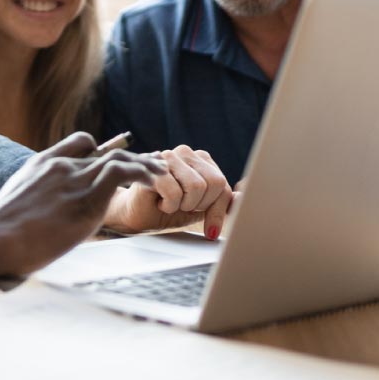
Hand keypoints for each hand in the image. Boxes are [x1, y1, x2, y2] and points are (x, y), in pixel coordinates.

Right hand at [0, 133, 166, 278]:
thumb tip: (41, 222)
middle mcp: (61, 166)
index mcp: (42, 164)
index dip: (102, 150)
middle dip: (132, 158)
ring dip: (144, 165)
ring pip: (119, 159)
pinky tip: (153, 182)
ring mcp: (73, 180)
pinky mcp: (86, 199)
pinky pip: (121, 173)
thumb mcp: (16, 207)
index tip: (117, 162)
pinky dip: (141, 173)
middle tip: (151, 165)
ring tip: (160, 173)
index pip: (80, 143)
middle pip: (106, 152)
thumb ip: (35, 203)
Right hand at [103, 145, 233, 238]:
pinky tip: (160, 202)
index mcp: (201, 158)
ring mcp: (168, 157)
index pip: (223, 185)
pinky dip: (169, 206)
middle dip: (199, 205)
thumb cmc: (168, 209)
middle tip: (182, 207)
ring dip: (183, 205)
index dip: (217, 210)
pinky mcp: (152, 168)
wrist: (136, 214)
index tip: (209, 227)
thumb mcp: (201, 209)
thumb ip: (222, 202)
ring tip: (171, 203)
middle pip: (214, 183)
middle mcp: (185, 152)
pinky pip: (175, 192)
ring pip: (196, 187)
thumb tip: (242, 198)